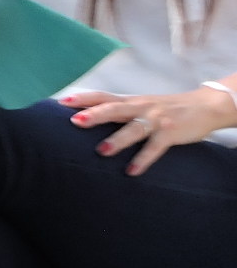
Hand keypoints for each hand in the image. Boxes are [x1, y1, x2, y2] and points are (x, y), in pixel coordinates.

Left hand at [64, 85, 236, 175]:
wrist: (205, 106)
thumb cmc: (166, 108)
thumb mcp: (141, 105)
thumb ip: (120, 110)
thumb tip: (90, 118)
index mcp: (130, 101)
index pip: (103, 96)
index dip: (83, 99)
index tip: (61, 102)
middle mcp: (140, 107)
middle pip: (114, 108)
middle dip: (94, 114)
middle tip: (74, 122)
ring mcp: (155, 119)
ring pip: (133, 128)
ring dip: (117, 140)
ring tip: (102, 151)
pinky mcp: (170, 132)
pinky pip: (155, 147)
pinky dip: (143, 159)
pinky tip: (132, 171)